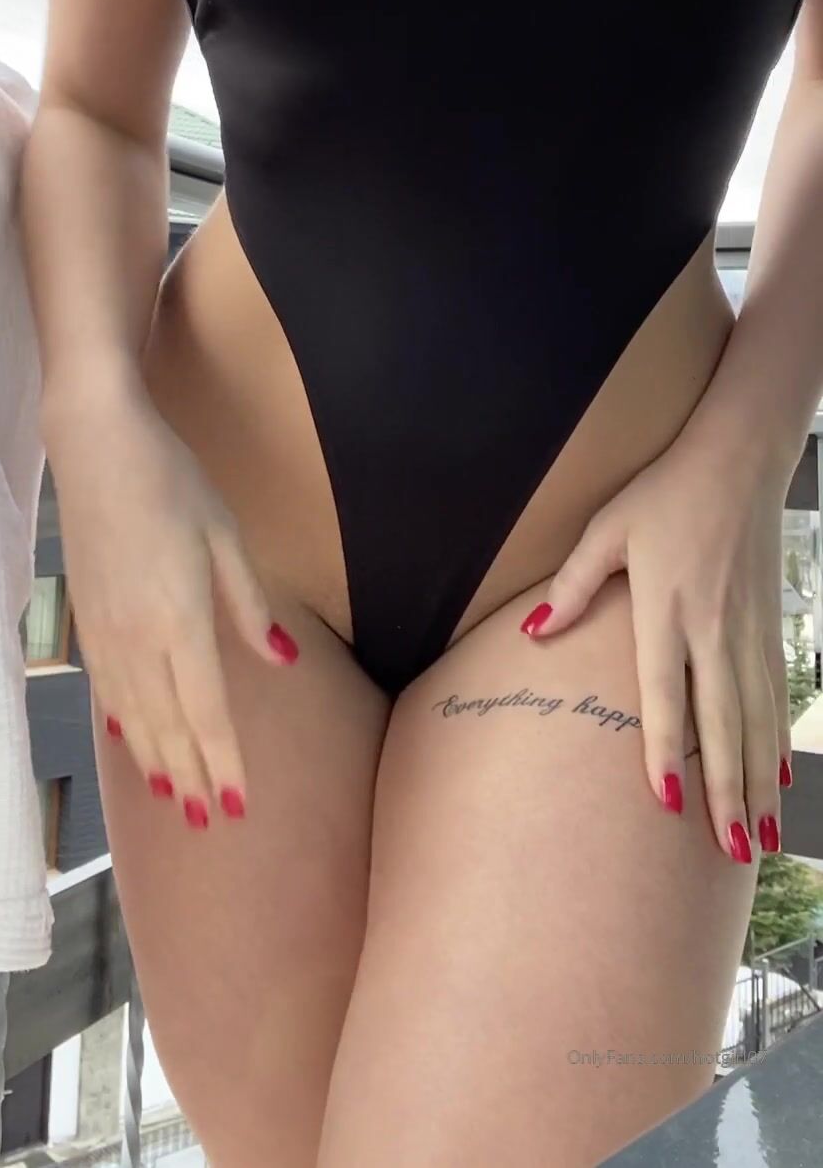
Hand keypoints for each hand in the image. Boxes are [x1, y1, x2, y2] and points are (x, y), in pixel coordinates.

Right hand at [43, 370, 299, 826]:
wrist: (95, 444)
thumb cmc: (171, 480)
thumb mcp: (225, 533)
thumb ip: (248, 604)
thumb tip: (282, 661)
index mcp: (180, 620)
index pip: (206, 712)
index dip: (222, 762)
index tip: (237, 804)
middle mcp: (138, 639)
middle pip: (167, 726)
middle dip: (190, 776)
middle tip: (209, 821)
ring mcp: (104, 632)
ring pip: (132, 715)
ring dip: (154, 760)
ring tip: (174, 797)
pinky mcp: (84, 618)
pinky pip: (105, 689)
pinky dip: (122, 724)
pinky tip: (130, 740)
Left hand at [520, 431, 791, 862]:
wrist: (737, 463)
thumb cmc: (663, 495)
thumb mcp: (607, 530)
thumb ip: (572, 585)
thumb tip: (533, 633)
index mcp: (668, 608)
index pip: (667, 692)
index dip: (668, 749)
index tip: (667, 801)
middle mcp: (715, 629)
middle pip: (724, 724)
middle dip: (726, 792)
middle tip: (731, 850)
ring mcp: (748, 632)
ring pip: (757, 722)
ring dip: (758, 783)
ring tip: (758, 838)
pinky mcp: (768, 628)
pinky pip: (775, 698)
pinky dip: (778, 743)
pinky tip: (778, 781)